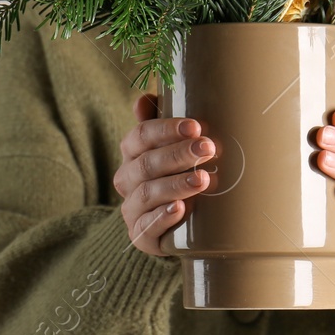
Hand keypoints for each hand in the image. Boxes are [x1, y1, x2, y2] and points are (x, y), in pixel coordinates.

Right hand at [113, 94, 215, 256]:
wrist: (182, 225)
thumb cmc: (180, 174)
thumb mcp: (173, 146)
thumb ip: (160, 121)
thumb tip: (143, 99)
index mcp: (131, 153)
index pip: (141, 136)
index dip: (166, 129)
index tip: (195, 126)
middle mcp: (127, 180)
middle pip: (146, 164)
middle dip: (178, 154)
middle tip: (208, 148)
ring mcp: (132, 209)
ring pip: (147, 193)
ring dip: (175, 185)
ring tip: (202, 179)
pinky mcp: (140, 236)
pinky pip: (146, 227)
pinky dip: (162, 217)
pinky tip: (180, 209)